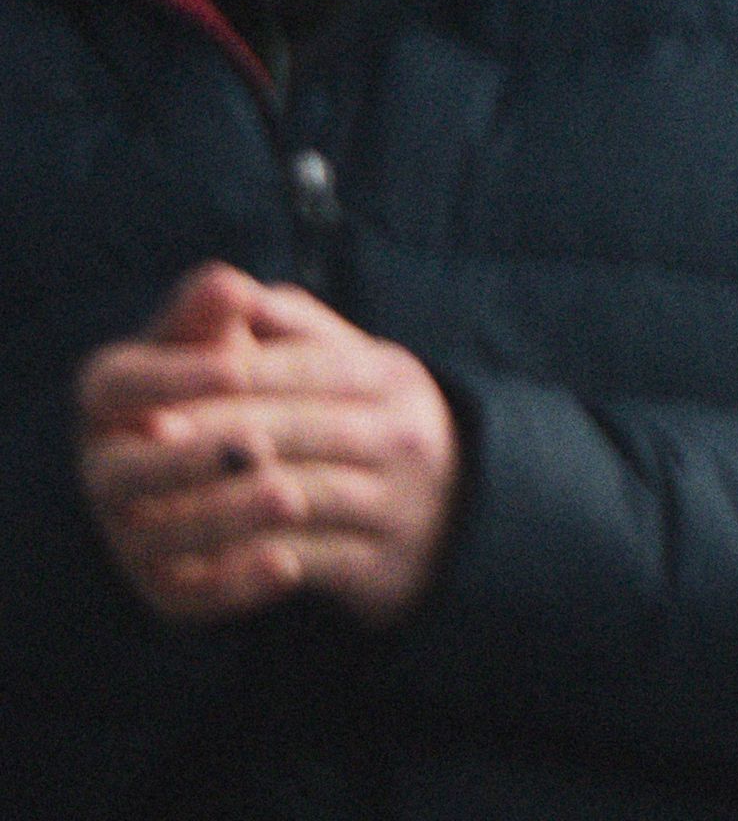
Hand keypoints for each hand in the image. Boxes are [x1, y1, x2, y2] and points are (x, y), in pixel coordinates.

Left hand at [78, 267, 460, 625]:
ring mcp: (397, 503)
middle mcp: (401, 434)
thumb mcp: (357, 365)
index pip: (304, 368)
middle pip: (297, 429)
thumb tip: (233, 291)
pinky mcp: (384, 568)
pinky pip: (308, 563)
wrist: (465, 513)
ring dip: (224, 501)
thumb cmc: (378, 424)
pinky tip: (206, 558)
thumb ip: (295, 328)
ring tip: (162, 503)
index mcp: (390, 377)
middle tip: (150, 442)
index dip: (232, 376)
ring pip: (298, 497)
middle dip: (216, 435)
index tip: (164, 388)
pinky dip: (252, 563)